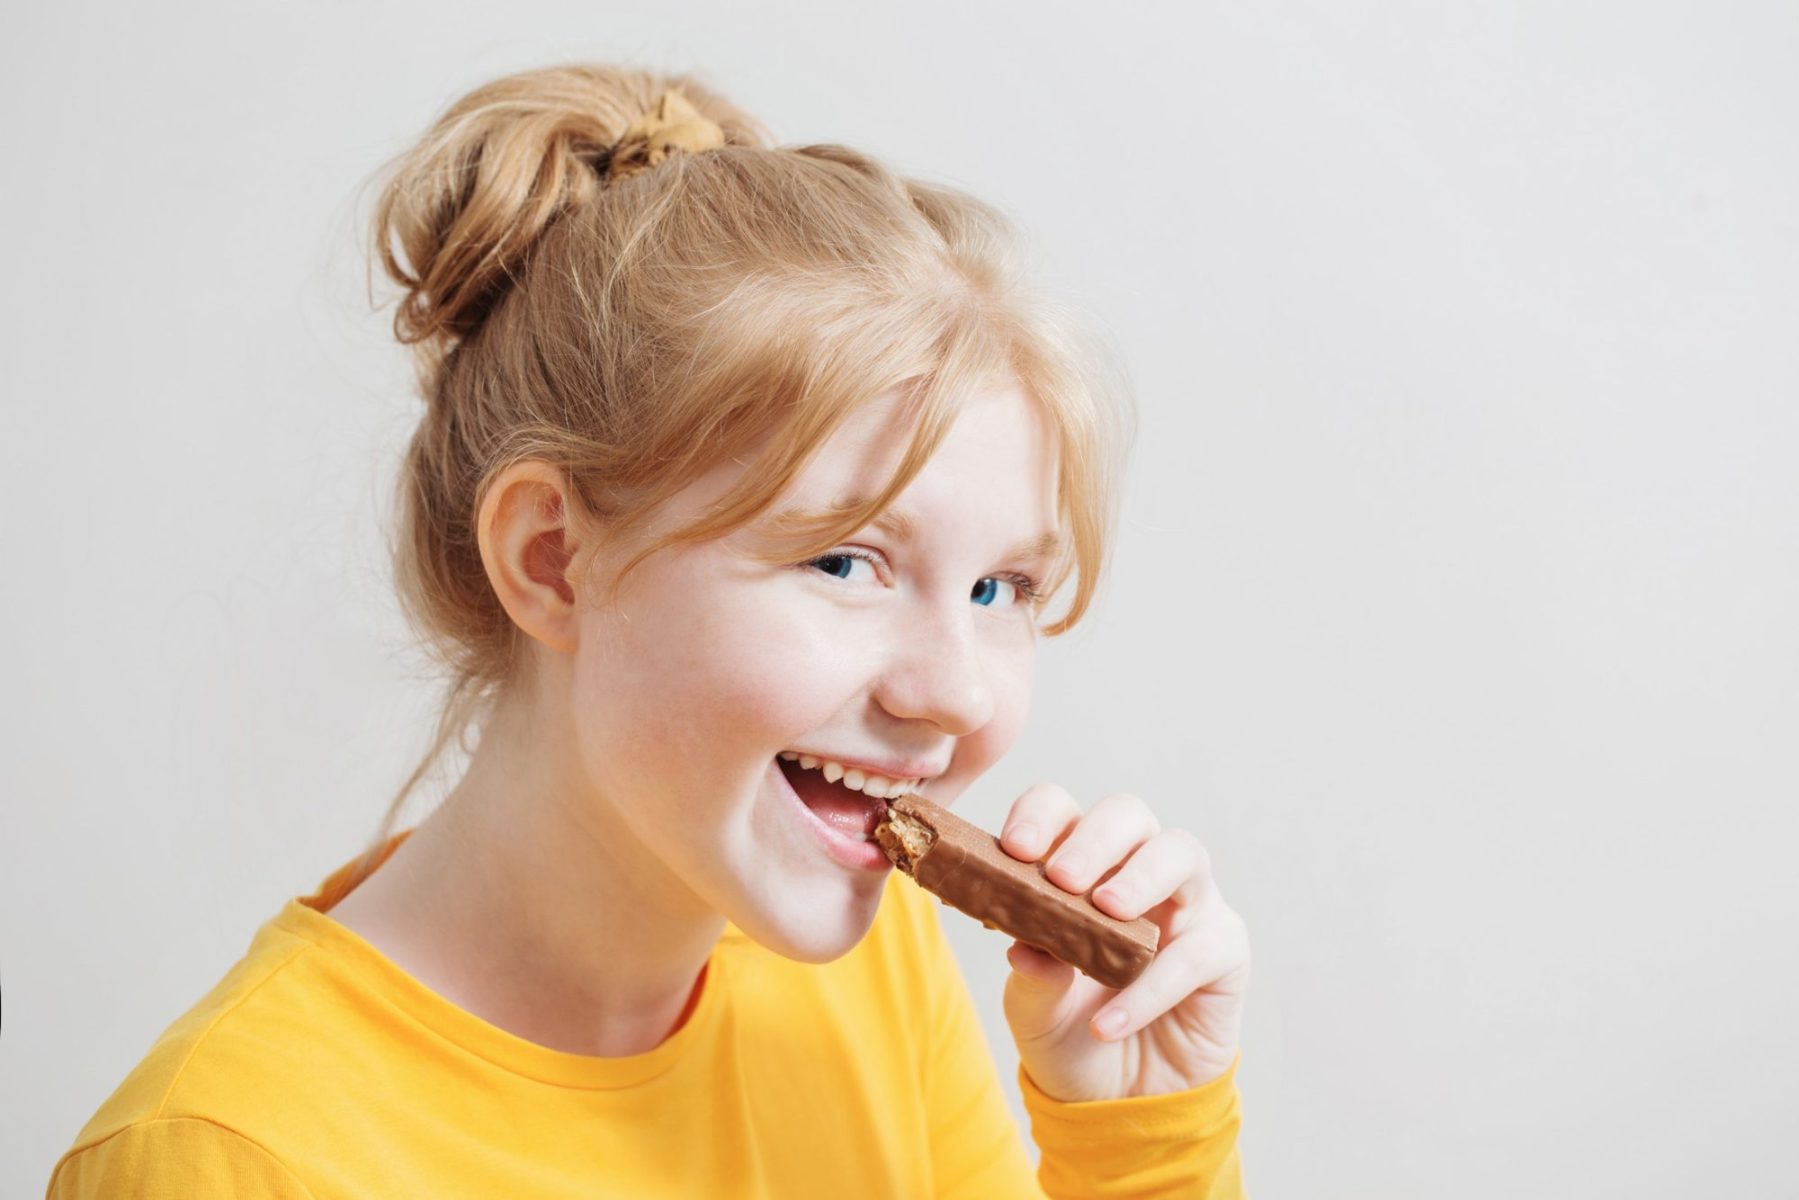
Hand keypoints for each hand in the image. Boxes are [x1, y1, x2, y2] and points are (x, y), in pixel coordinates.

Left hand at [997, 783, 1249, 1103]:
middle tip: (1061, 878)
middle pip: (1129, 815)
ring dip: (1141, 876)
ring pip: (1182, 853)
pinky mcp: (1225, 949)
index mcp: (1079, 864)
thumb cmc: (1071, 1034)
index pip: (1062, 810)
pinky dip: (1151, 986)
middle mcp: (1136, 869)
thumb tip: (1025, 948)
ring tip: (1106, 912)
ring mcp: (1188, 903)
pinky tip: (1109, 1021)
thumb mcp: (1035, 1013)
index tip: (1015, 848)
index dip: (1040, 816)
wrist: (1121, 1101)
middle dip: (1095, 838)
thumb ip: (1032, 978)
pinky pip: (1198, 951)